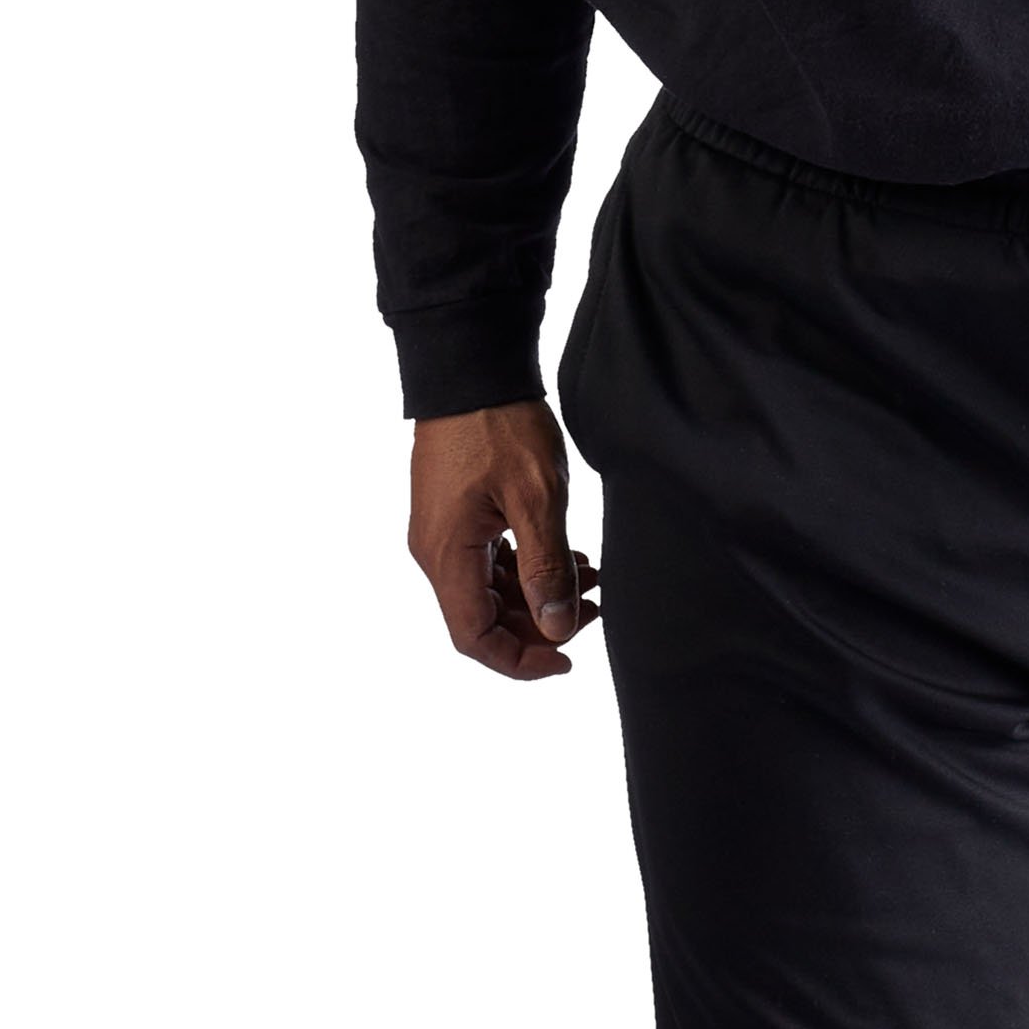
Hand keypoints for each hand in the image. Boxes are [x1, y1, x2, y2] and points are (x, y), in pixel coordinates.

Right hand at [408, 400, 598, 681]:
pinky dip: (527, 568)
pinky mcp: (455, 516)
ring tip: (592, 579)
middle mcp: (435, 552)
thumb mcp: (537, 499)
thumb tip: (556, 628)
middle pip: (483, 619)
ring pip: (489, 591)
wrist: (472, 368)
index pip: (475, 637)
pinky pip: (488, 562)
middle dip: (539, 625)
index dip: (520, 660)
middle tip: (592, 609)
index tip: (567, 657)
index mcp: (447, 555)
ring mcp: (444, 533)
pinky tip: (569, 556)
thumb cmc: (500, 425)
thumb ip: (546, 569)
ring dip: (538, 595)